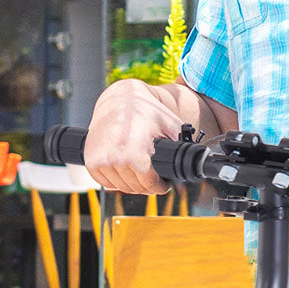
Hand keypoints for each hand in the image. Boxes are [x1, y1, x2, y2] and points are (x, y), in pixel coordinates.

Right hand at [81, 80, 187, 196]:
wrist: (119, 99)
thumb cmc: (145, 111)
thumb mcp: (171, 125)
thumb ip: (183, 144)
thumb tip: (198, 161)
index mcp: (134, 151)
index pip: (149, 185)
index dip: (159, 186)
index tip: (163, 184)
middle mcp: (114, 158)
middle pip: (137, 188)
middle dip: (148, 185)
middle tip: (153, 176)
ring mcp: (100, 160)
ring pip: (122, 187)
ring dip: (133, 183)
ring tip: (140, 170)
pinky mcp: (91, 161)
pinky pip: (107, 183)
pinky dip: (117, 179)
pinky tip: (124, 167)